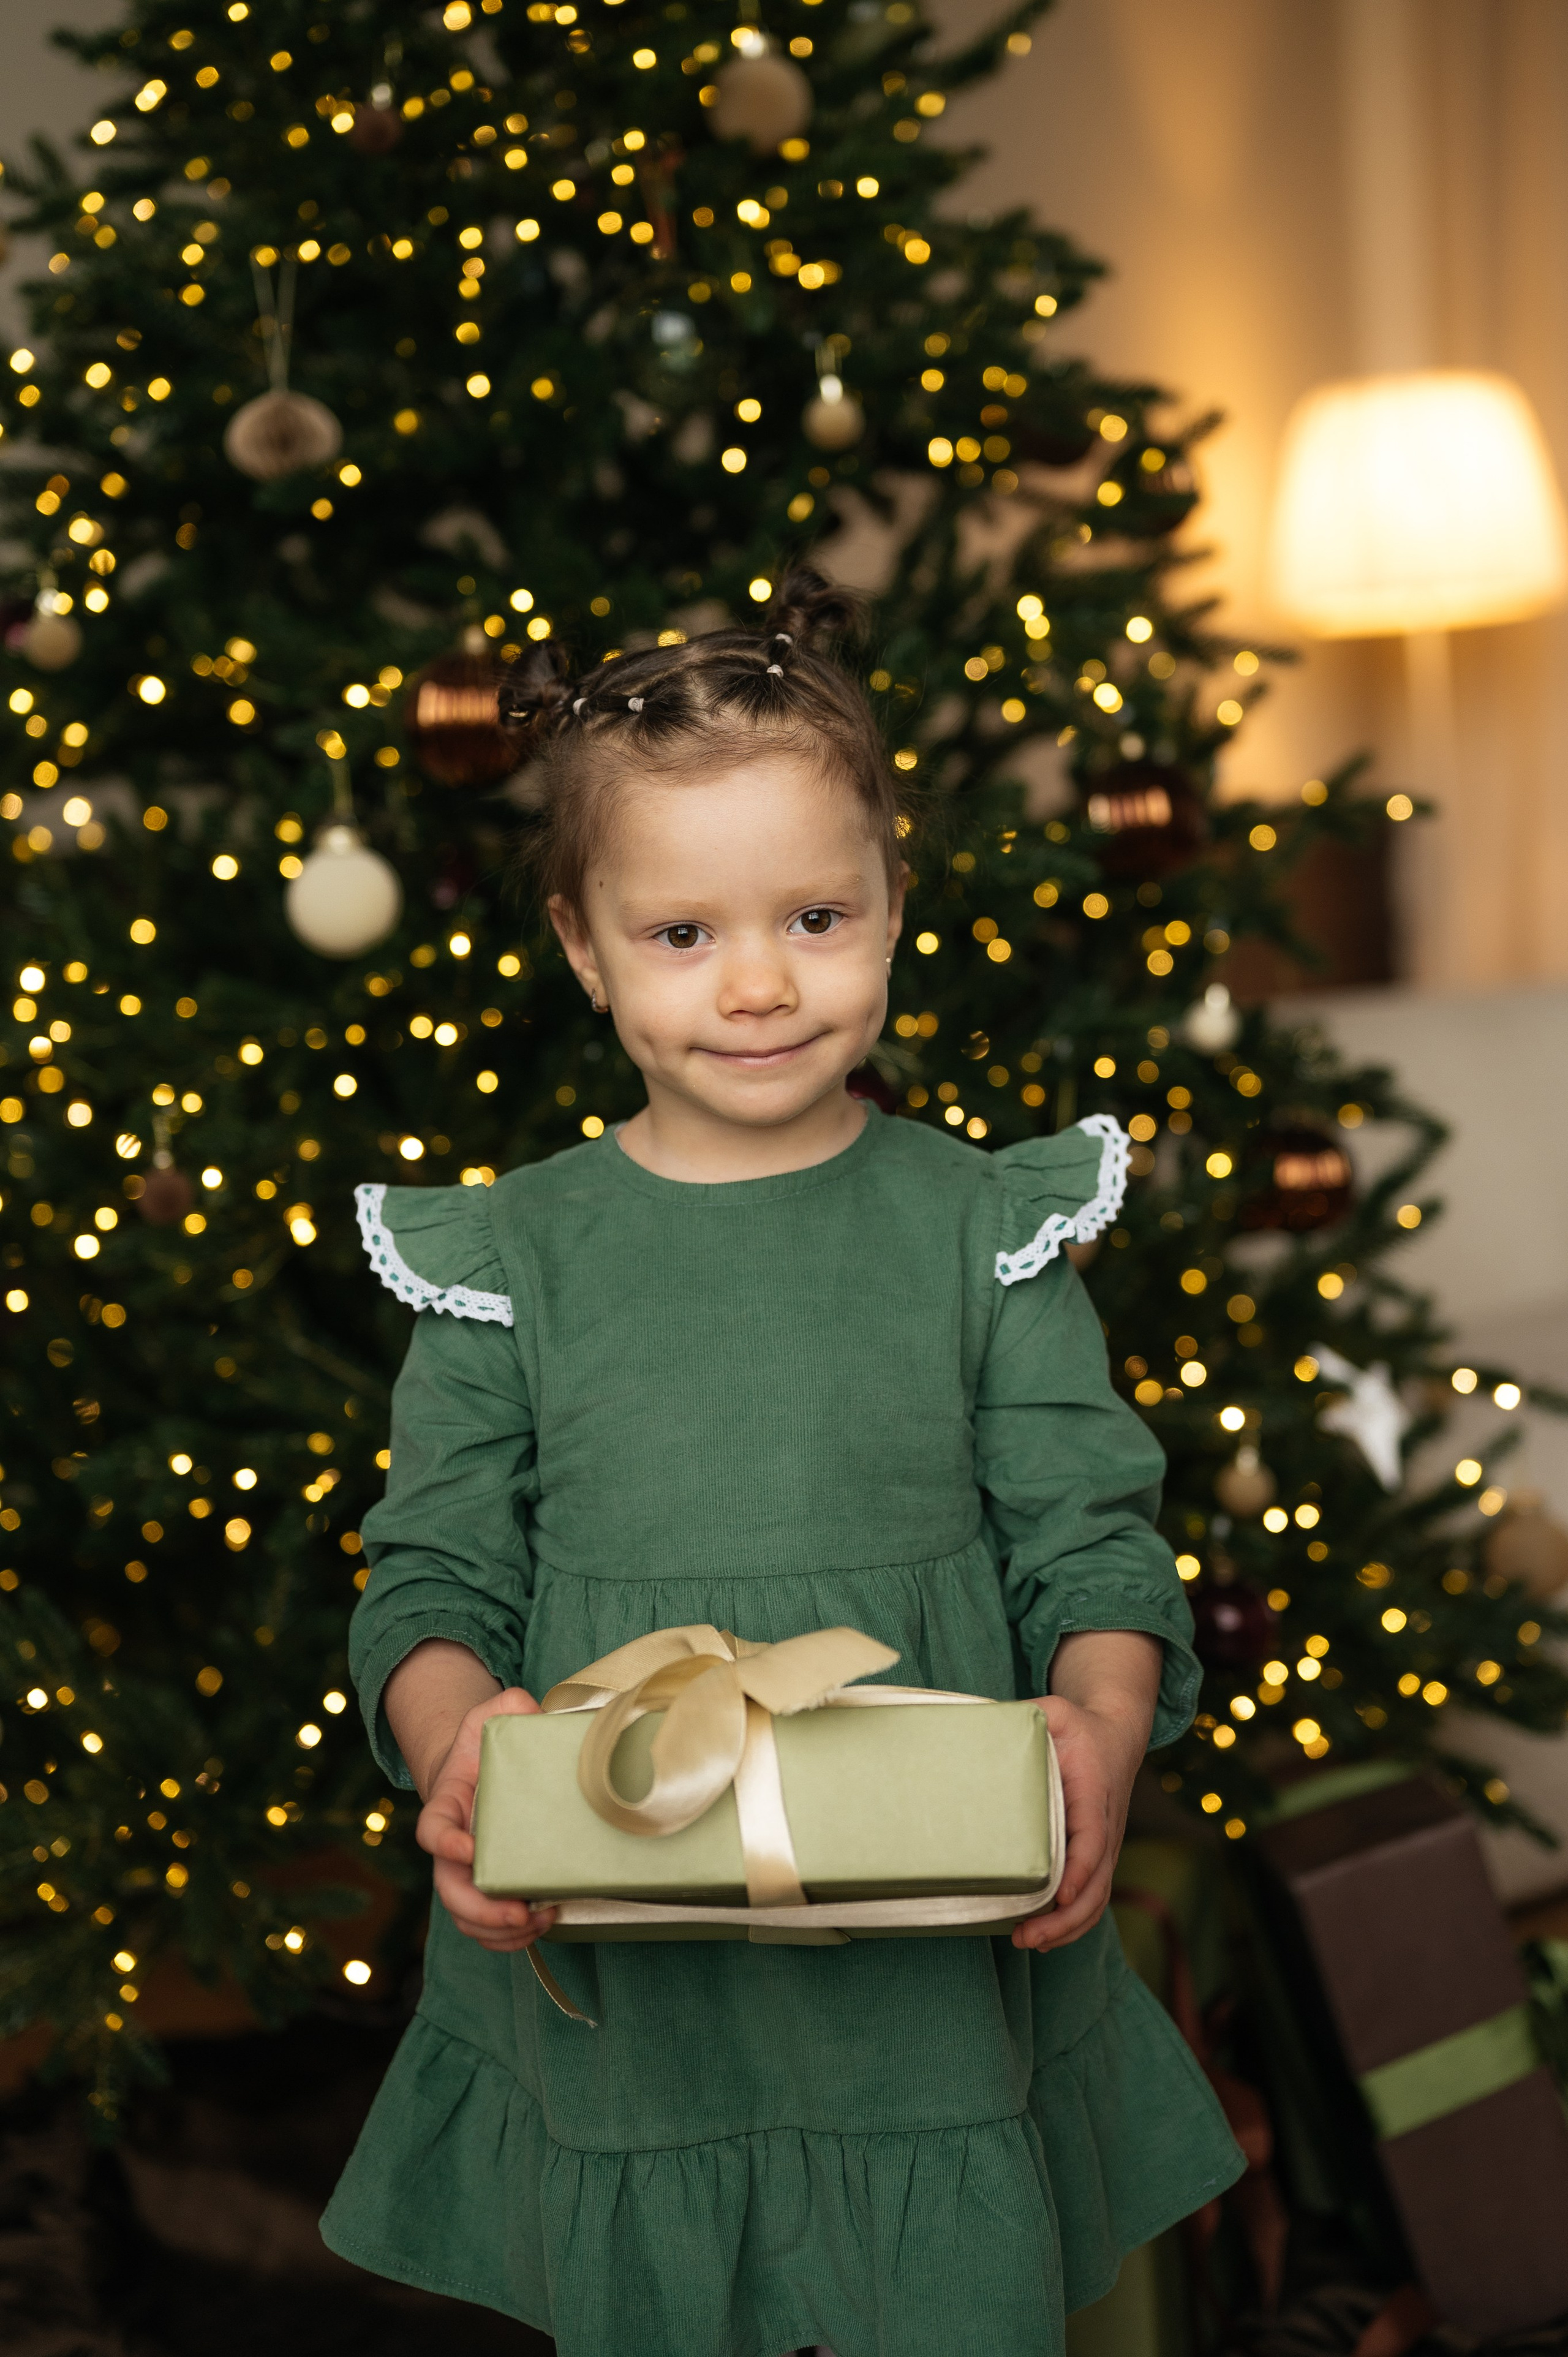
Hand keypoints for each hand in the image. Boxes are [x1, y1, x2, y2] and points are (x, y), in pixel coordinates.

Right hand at [416, 1686, 557, 1954]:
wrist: (487, 1771)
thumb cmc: (489, 1744)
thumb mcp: (495, 1714)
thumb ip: (510, 1706)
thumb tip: (530, 1708)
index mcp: (447, 1804)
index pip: (432, 1829)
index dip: (445, 1843)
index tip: (468, 1848)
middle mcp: (451, 1845)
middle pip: (448, 1888)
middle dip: (480, 1909)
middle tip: (518, 1912)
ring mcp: (467, 1872)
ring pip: (466, 1917)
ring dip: (498, 1931)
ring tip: (539, 1920)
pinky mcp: (490, 1888)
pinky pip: (487, 1927)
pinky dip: (509, 1938)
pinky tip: (543, 1924)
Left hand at [1011, 1692, 1145, 1953]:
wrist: (1115, 1736)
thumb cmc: (1080, 1726)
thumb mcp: (1056, 1712)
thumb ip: (1027, 1717)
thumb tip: (985, 1729)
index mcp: (1094, 1796)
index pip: (1093, 1841)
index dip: (1079, 1872)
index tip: (1059, 1896)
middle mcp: (1105, 1828)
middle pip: (1097, 1885)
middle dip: (1065, 1918)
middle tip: (1027, 1935)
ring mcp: (1105, 1846)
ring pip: (1097, 1899)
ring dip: (1067, 1928)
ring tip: (1028, 1941)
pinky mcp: (1097, 1856)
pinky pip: (1092, 1897)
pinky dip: (1072, 1923)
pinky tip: (1043, 1936)